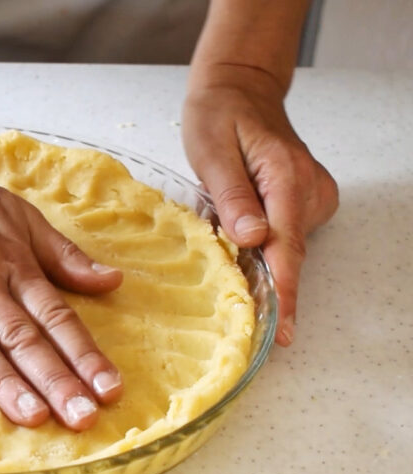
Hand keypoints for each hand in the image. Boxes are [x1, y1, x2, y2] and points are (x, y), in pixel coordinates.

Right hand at [0, 146, 123, 429]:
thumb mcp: (20, 216)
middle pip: (22, 337)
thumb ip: (64, 255)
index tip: (109, 390)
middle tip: (81, 417)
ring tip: (32, 416)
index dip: (84, 355)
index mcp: (14, 263)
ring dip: (5, 382)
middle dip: (54, 380)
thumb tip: (113, 281)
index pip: (56, 316)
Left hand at [183, 65, 338, 345]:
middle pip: (290, 253)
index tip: (284, 328)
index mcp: (284, 177)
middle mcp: (307, 188)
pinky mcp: (305, 199)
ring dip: (264, 269)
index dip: (284, 290)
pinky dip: (267, 252)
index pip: (286, 245)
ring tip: (238, 278)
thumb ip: (233, 195)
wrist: (239, 88)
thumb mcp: (212, 151)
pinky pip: (286, 237)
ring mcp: (311, 194)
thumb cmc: (219, 116)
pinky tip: (245, 254)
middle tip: (263, 334)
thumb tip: (253, 238)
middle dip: (276, 293)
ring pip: (288, 248)